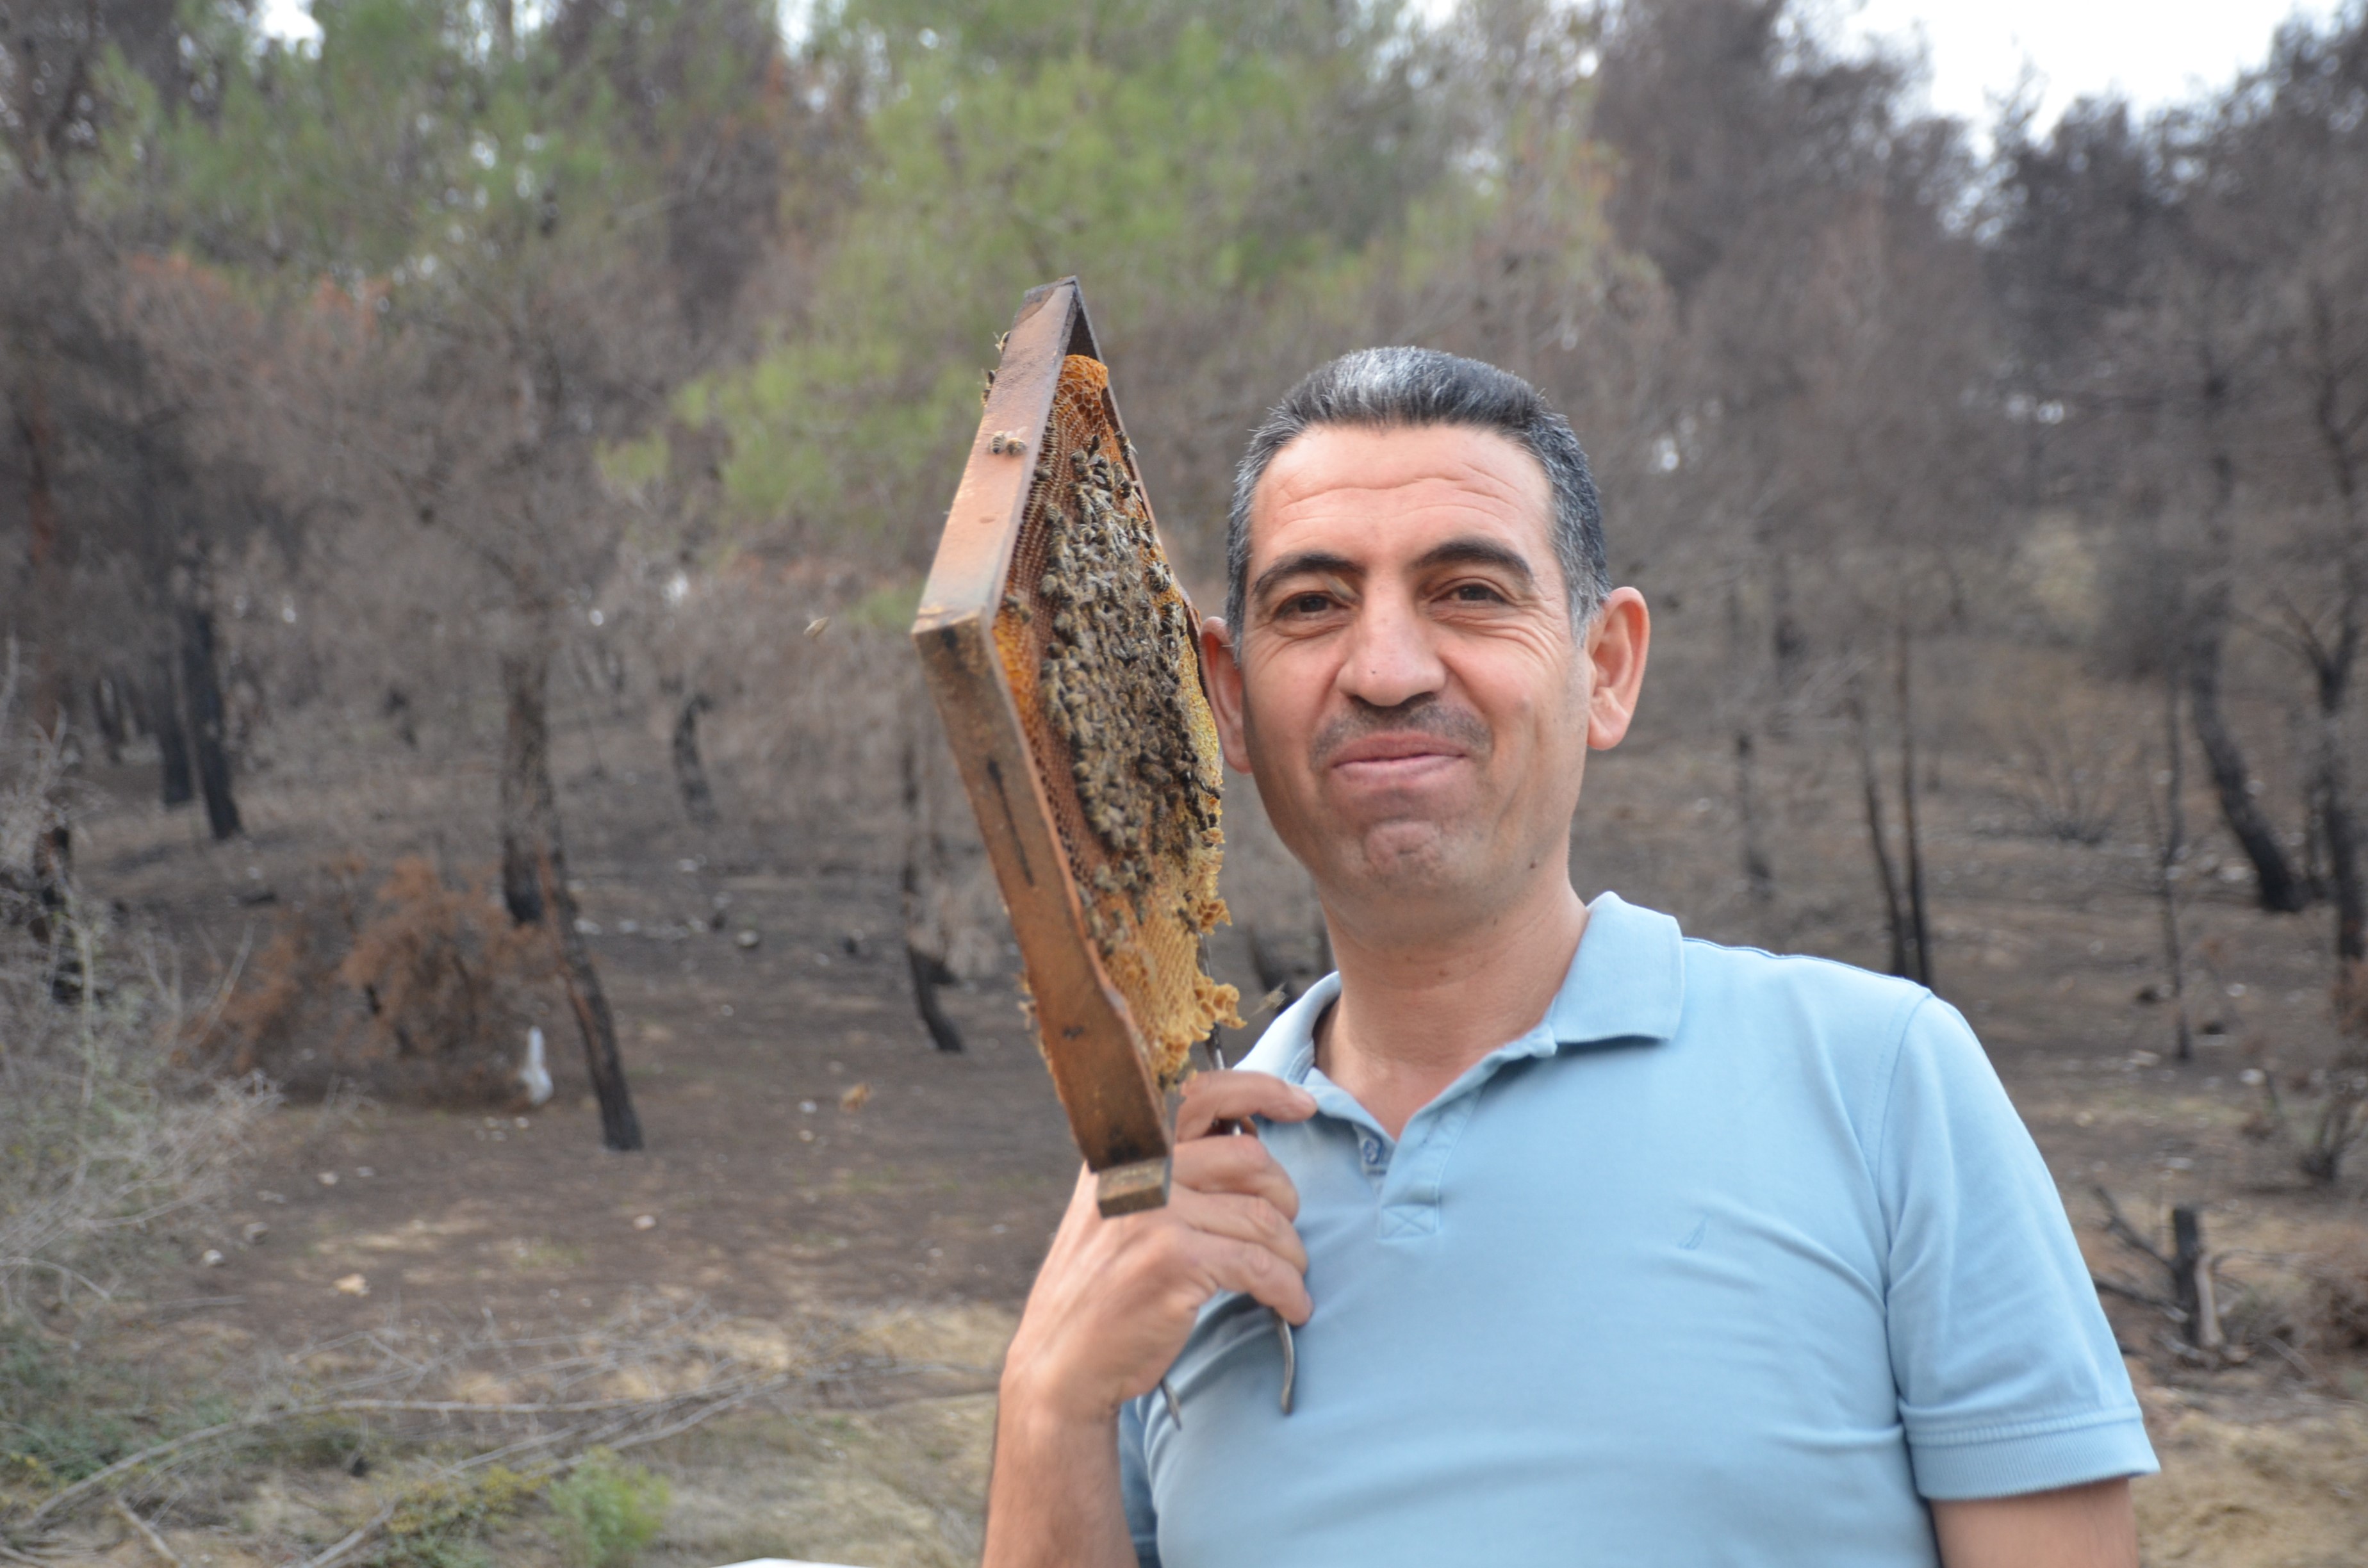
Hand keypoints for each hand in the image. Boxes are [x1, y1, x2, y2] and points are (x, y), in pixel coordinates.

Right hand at [999, 1070, 1317, 1426]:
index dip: (1261, 1091)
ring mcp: (1155, 1215)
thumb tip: (1250, 1150)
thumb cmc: (1101, 1291)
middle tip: (1286, 1232)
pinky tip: (1293, 1307)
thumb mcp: (1120, 1211)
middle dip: (1285, 1196)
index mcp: (1128, 1153)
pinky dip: (1288, 1289)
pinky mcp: (1173, 1261)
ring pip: (1262, 1217)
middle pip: (1250, 1158)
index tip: (1302, 1104)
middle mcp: (1141, 1174)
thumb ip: (1169, 1175)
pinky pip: (1260, 1266)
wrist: (1061, 1363)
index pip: (1201, 1095)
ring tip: (1291, 1279)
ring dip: (1291, 1254)